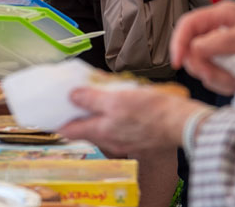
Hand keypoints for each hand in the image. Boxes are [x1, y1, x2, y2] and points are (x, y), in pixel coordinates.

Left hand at [57, 85, 209, 155]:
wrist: (182, 123)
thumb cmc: (152, 112)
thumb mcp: (117, 99)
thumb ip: (92, 99)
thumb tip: (73, 95)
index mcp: (101, 131)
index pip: (70, 131)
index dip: (59, 121)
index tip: (52, 111)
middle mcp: (110, 140)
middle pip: (86, 128)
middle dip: (79, 113)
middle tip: (75, 97)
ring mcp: (124, 140)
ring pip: (103, 125)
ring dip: (97, 112)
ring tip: (98, 95)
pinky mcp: (138, 136)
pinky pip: (119, 125)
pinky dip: (114, 114)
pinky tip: (120, 101)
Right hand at [170, 0, 234, 95]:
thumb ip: (220, 41)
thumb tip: (193, 50)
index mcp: (223, 14)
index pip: (187, 24)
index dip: (178, 43)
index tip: (179, 63)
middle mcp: (218, 27)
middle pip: (190, 48)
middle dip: (203, 67)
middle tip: (220, 79)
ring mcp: (220, 45)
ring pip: (199, 66)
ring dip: (216, 78)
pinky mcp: (224, 62)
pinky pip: (210, 75)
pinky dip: (222, 84)